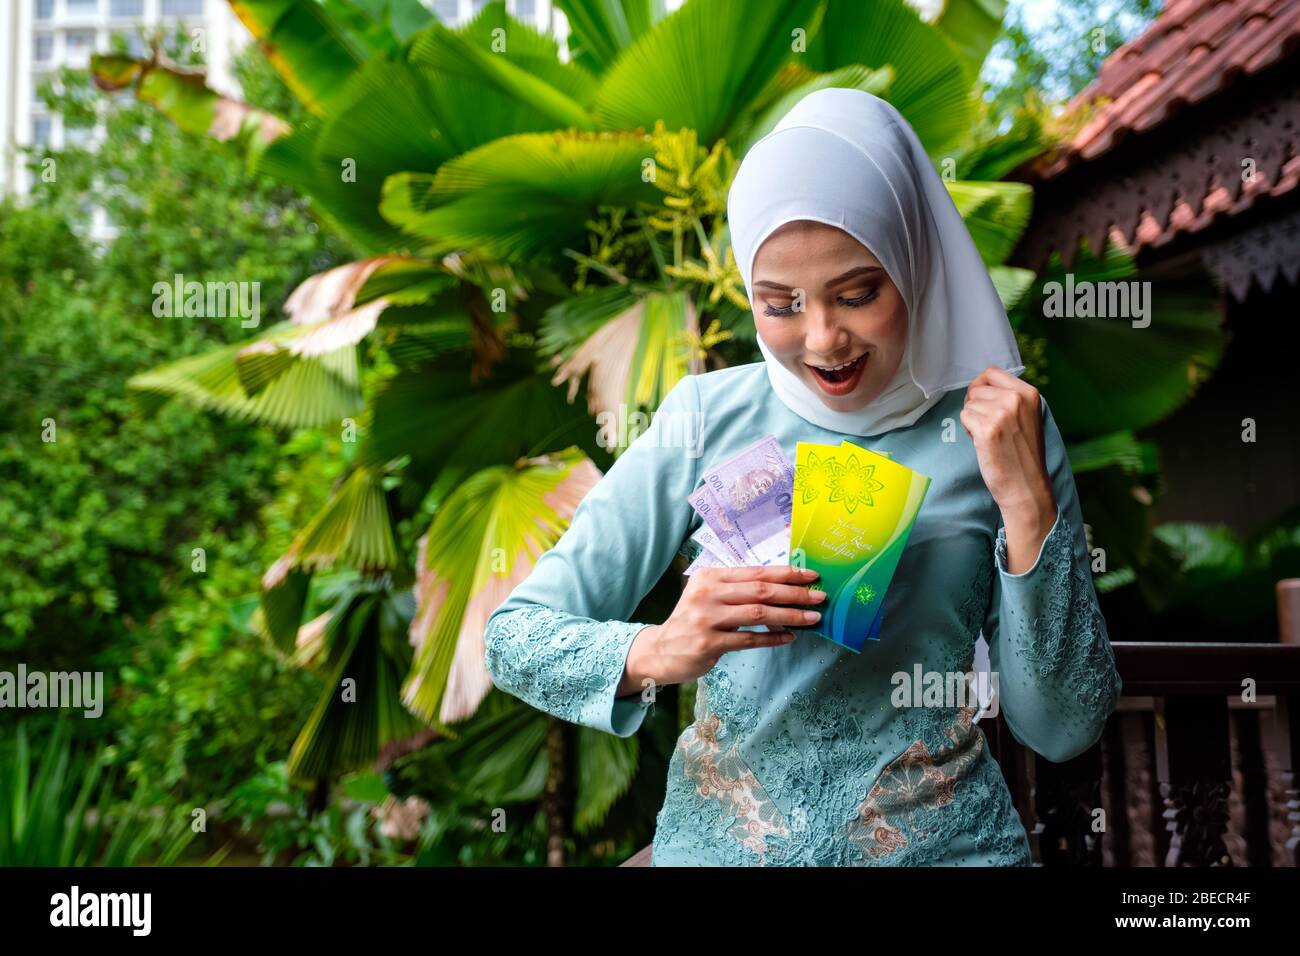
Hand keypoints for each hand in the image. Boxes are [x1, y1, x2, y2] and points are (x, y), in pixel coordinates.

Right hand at [617, 565, 824, 696]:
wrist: (661, 650)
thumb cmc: (692, 620)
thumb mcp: (708, 595)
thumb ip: (737, 588)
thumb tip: (781, 585)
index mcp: (710, 576)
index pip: (756, 572)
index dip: (787, 573)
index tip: (811, 575)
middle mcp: (707, 593)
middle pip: (761, 591)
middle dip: (795, 593)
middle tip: (819, 596)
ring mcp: (707, 619)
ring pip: (758, 614)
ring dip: (790, 616)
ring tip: (812, 618)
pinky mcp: (709, 643)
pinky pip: (749, 640)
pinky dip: (772, 638)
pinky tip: (789, 637)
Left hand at [960, 366, 1057, 572]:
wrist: (1026, 486)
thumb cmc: (1022, 454)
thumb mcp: (1026, 417)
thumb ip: (1009, 398)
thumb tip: (980, 384)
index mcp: (1029, 393)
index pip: (992, 373)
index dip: (981, 387)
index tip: (983, 404)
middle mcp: (1016, 399)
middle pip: (977, 389)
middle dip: (976, 406)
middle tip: (989, 428)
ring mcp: (1002, 413)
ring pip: (968, 404)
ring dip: (972, 420)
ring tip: (989, 437)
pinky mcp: (987, 428)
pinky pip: (964, 417)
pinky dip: (968, 430)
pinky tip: (983, 443)